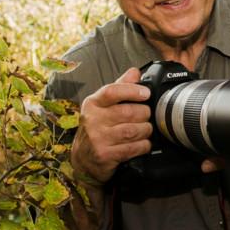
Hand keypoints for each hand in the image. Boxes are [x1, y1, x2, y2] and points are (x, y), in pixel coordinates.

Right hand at [70, 67, 153, 185]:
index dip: (132, 91)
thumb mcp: (103, 105)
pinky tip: (143, 143)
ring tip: (146, 129)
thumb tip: (135, 72)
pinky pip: (133, 148)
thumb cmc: (97, 127)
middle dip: (144, 114)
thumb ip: (120, 87)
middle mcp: (93, 120)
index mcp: (93, 103)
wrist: (83, 158)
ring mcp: (97, 139)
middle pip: (128, 112)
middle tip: (146, 116)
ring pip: (133, 131)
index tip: (146, 93)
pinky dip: (143, 145)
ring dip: (145, 130)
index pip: (112, 91)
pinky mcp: (104, 155)